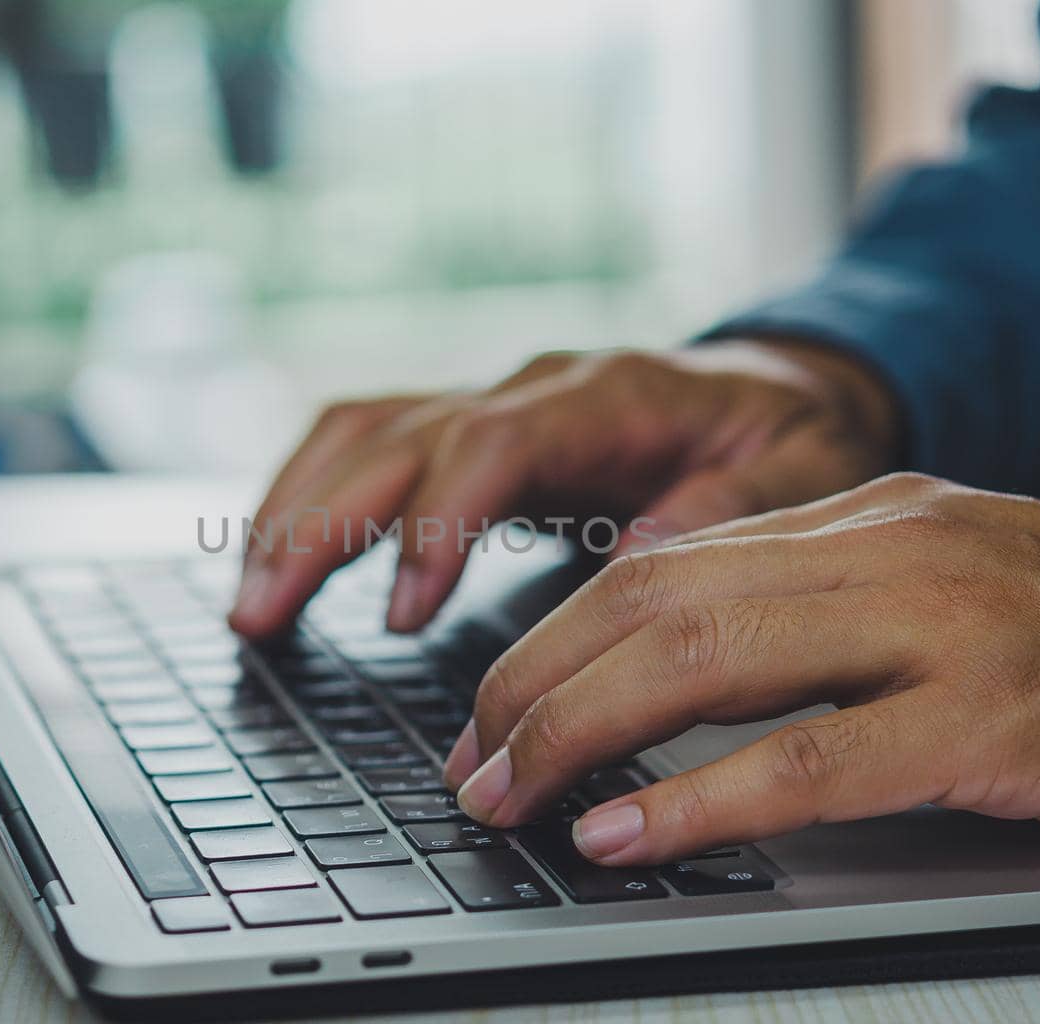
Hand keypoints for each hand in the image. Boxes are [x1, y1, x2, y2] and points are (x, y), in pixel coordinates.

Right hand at [228, 339, 899, 637]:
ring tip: (246, 603)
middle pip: (397, 438)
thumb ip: (725, 510)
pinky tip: (271, 554)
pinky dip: (307, 493)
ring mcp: (490, 403)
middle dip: (319, 525)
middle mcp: (530, 389)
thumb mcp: (793, 475)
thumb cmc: (783, 439)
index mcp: (605, 396)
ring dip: (292, 510)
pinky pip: (364, 443)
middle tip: (261, 618)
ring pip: (360, 433)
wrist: (772, 391)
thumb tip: (644, 552)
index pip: (490, 443)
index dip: (434, 522)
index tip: (399, 612)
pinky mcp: (466, 432)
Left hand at [444, 473, 1039, 862]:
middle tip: (470, 763)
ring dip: (581, 734)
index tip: (495, 707)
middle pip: (654, 603)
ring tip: (509, 795)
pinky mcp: (994, 717)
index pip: (660, 564)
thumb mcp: (944, 585)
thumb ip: (819, 604)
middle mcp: (887, 548)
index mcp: (865, 516)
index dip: (553, 639)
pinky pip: (812, 759)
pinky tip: (627, 831)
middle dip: (534, 686)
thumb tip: (676, 653)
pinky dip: (700, 798)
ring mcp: (942, 624)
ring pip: (707, 661)